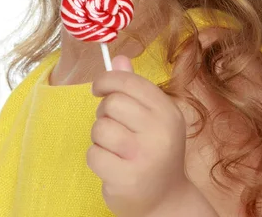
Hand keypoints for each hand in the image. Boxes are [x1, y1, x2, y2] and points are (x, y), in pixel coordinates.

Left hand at [87, 55, 188, 216]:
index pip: (129, 82)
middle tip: (114, 126)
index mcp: (168, 112)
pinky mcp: (128, 179)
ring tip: (116, 149)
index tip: (98, 88)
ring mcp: (145, 157)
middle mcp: (161, 133)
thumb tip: (118, 58)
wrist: (165, 201)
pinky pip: (93, 155)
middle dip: (104, 113)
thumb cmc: (153, 151)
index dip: (107, 80)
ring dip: (100, 138)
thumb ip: (134, 88)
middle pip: (112, 104)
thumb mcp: (150, 117)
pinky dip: (97, 160)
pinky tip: (113, 167)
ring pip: (99, 129)